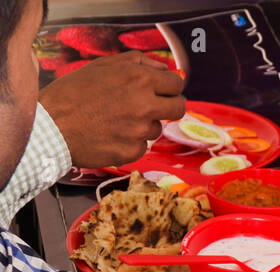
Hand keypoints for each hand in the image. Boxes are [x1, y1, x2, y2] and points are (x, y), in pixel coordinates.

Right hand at [38, 53, 185, 168]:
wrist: (50, 126)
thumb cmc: (72, 93)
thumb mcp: (102, 66)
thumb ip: (137, 62)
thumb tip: (165, 69)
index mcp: (139, 79)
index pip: (176, 84)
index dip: (171, 87)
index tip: (166, 91)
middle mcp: (144, 104)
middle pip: (178, 108)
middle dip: (170, 106)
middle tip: (154, 107)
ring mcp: (140, 130)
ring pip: (156, 128)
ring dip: (143, 124)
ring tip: (115, 120)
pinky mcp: (133, 151)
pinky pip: (141, 145)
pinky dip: (130, 141)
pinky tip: (110, 135)